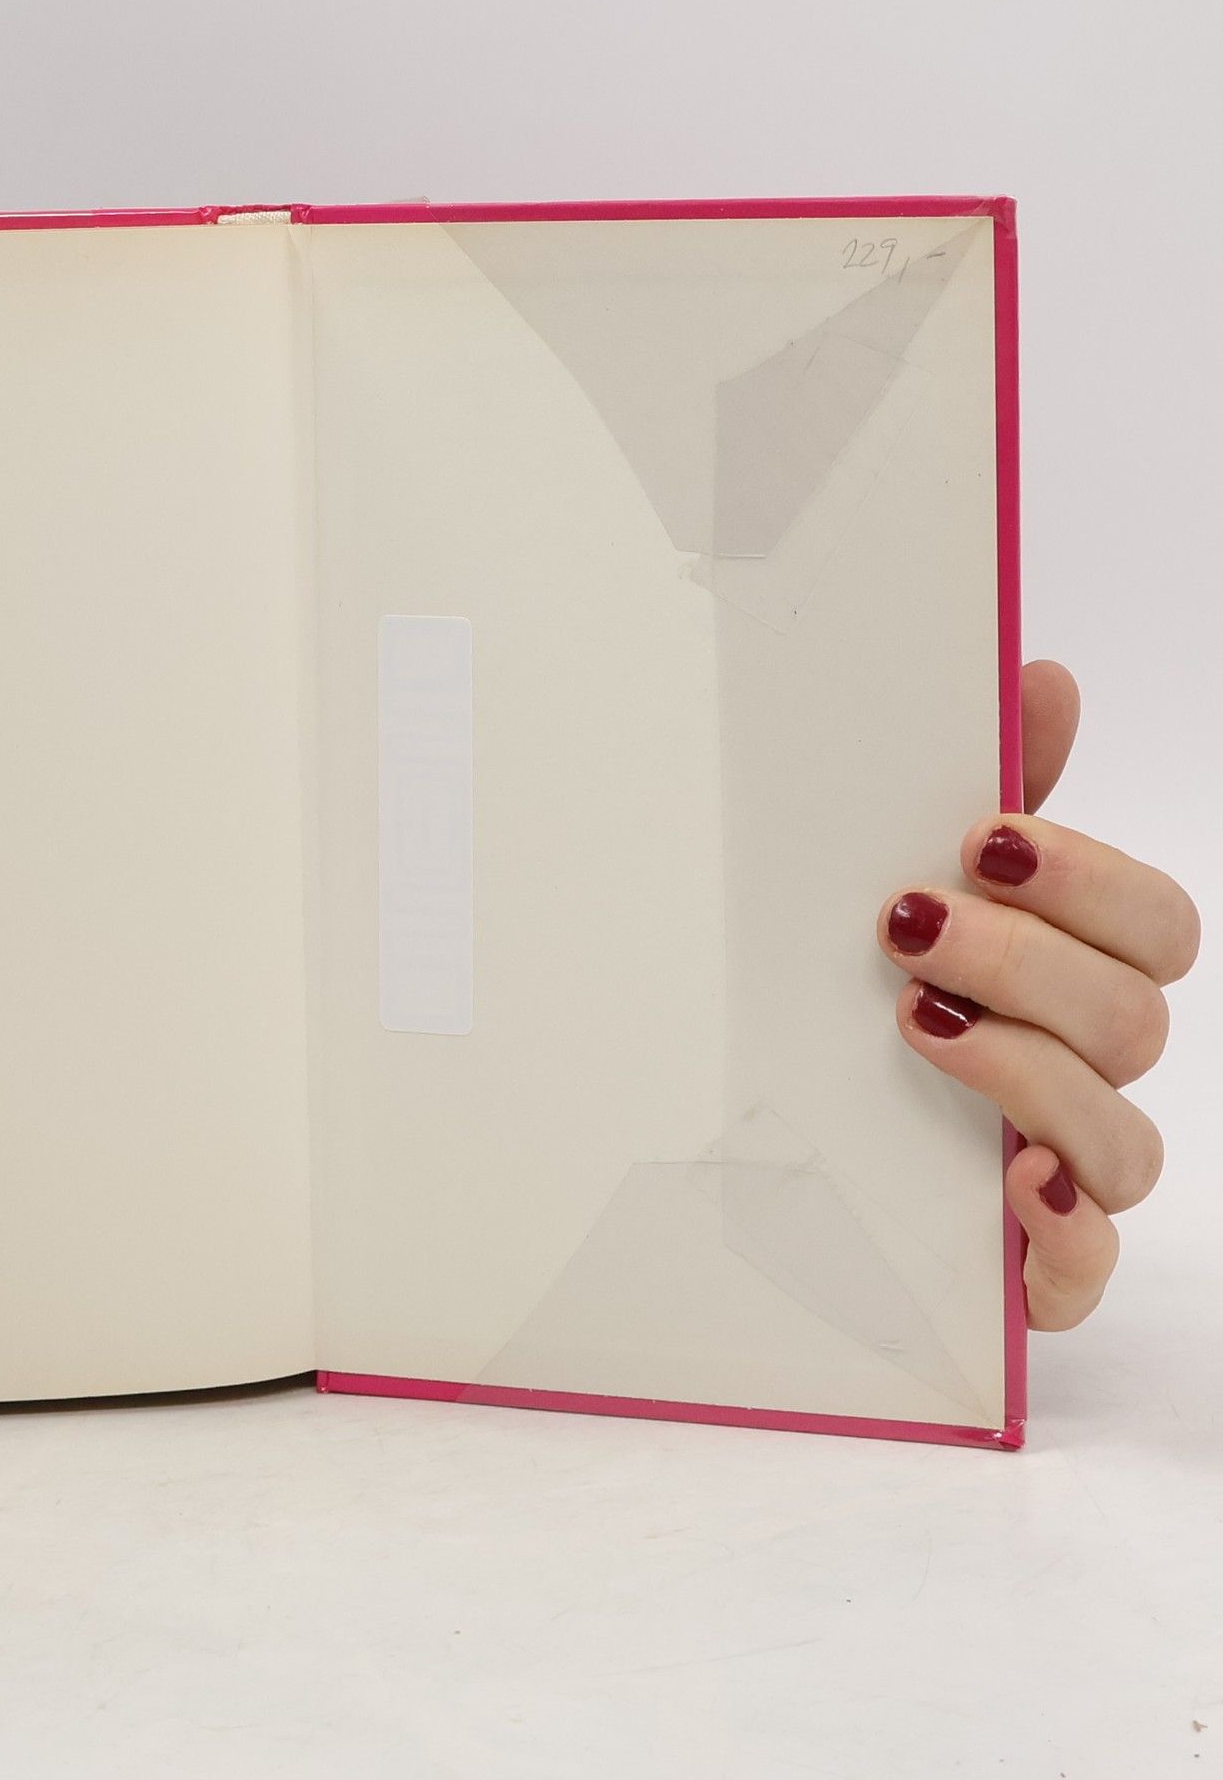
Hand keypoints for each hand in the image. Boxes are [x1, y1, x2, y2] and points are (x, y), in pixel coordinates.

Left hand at [879, 660, 1198, 1328]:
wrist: (793, 1147)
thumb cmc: (878, 995)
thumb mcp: (917, 888)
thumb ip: (991, 795)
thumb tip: (1038, 677)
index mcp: (1079, 975)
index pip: (1155, 925)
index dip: (1087, 879)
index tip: (984, 839)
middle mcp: (1089, 1071)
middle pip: (1137, 1017)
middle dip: (1025, 960)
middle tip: (905, 924)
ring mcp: (1065, 1170)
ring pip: (1121, 1139)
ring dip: (1026, 1073)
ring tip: (917, 1025)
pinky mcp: (1027, 1263)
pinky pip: (1085, 1271)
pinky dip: (1064, 1234)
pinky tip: (1013, 1185)